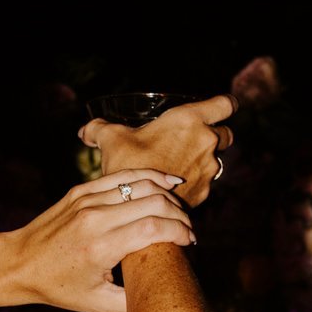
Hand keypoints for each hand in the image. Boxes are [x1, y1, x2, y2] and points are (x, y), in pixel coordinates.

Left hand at [0, 171, 193, 311]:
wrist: (20, 262)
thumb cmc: (60, 287)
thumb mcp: (98, 303)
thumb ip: (135, 299)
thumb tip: (167, 291)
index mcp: (99, 248)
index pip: (154, 229)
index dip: (180, 232)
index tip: (190, 243)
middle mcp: (94, 219)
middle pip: (154, 203)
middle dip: (180, 216)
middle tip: (189, 230)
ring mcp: (87, 200)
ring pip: (142, 184)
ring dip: (169, 195)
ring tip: (181, 211)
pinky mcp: (82, 190)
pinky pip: (123, 175)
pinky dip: (150, 177)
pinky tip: (168, 184)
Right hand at [80, 93, 235, 206]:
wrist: (138, 207)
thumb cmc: (128, 165)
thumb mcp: (112, 140)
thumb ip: (99, 129)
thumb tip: (84, 130)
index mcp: (189, 120)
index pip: (225, 104)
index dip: (224, 104)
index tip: (219, 107)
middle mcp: (206, 142)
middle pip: (227, 133)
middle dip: (215, 133)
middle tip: (194, 138)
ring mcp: (208, 168)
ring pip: (217, 159)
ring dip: (204, 159)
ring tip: (180, 164)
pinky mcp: (204, 190)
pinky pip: (206, 181)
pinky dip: (195, 181)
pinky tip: (177, 185)